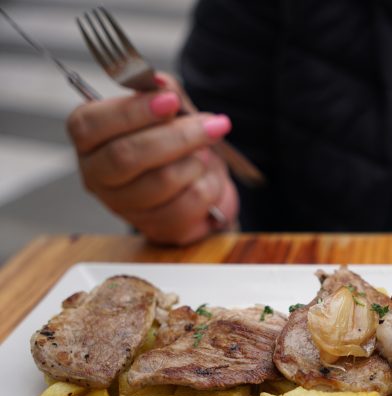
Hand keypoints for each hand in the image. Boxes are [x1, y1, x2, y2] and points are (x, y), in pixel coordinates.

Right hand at [66, 73, 238, 245]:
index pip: (91, 124)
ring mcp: (124, 206)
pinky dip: (209, 186)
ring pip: (161, 180)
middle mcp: (97, 175)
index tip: (171, 101)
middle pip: (126, 155)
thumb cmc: (178, 145)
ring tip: (206, 154)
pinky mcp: (155, 227)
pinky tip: (208, 179)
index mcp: (90, 139)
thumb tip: (158, 82)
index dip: (133, 111)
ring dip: (196, 162)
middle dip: (177, 136)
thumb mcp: (173, 112)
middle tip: (212, 125)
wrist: (204, 185)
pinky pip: (187, 204)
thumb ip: (164, 93)